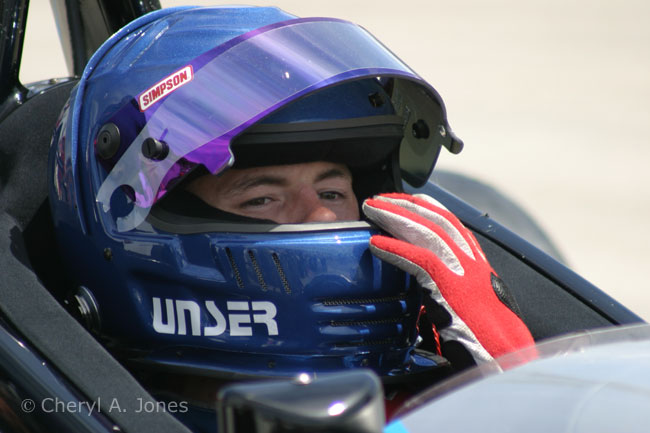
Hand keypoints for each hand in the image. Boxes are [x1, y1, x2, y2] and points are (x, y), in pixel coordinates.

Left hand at [363, 193, 535, 366]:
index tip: (406, 201)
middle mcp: (473, 264)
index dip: (427, 209)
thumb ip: (444, 302)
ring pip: (427, 231)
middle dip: (406, 205)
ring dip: (396, 216)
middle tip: (380, 199)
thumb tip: (418, 307)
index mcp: (478, 269)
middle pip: (437, 220)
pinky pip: (419, 259)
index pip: (451, 226)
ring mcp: (465, 272)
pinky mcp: (453, 286)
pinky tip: (376, 244)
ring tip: (373, 210)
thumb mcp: (464, 316)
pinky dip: (395, 248)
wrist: (507, 362)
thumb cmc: (488, 349)